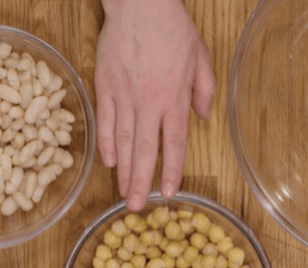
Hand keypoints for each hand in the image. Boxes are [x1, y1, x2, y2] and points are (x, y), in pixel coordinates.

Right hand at [95, 0, 215, 210]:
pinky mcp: (104, 86)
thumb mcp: (201, 57)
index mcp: (173, 98)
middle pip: (145, 151)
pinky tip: (109, 162)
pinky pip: (104, 122)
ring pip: (123, 142)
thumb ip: (203, 90)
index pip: (174, 144)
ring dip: (123, 171)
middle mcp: (148, 102)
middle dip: (141, 182)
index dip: (171, 171)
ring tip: (124, 193)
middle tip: (137, 208)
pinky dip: (106, 144)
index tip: (168, 193)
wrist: (139, 3)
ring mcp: (123, 96)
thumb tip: (201, 117)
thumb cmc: (172, 28)